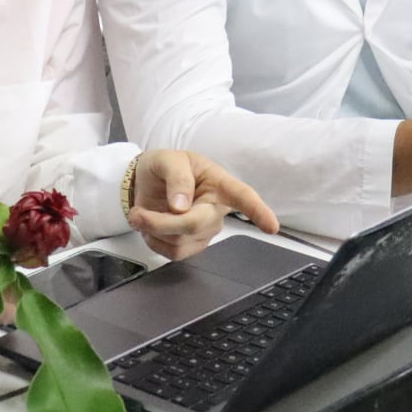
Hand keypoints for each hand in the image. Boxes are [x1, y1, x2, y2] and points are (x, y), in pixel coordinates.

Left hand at [128, 149, 279, 259]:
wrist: (146, 182)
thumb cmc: (164, 167)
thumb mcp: (167, 159)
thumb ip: (176, 177)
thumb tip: (181, 206)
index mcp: (219, 183)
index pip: (242, 196)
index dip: (258, 211)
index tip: (272, 227)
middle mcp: (217, 210)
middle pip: (197, 224)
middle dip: (163, 222)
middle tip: (138, 214)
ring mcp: (205, 230)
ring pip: (181, 242)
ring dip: (153, 230)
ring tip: (142, 214)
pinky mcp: (191, 245)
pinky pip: (172, 253)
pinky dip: (153, 241)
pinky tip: (151, 227)